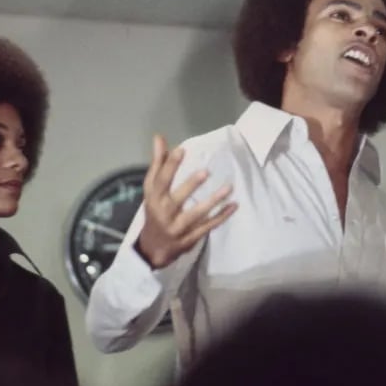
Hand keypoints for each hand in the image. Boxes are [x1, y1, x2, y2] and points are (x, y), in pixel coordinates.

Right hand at [135, 135, 235, 268]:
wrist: (153, 248)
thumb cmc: (154, 211)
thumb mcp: (151, 189)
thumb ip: (158, 163)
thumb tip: (159, 137)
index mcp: (154, 199)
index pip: (160, 181)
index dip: (170, 166)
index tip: (181, 150)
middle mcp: (165, 214)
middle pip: (177, 199)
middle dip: (190, 186)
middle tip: (205, 171)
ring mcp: (178, 228)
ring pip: (196, 214)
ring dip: (213, 201)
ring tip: (229, 188)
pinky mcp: (191, 237)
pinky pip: (208, 226)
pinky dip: (221, 216)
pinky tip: (234, 205)